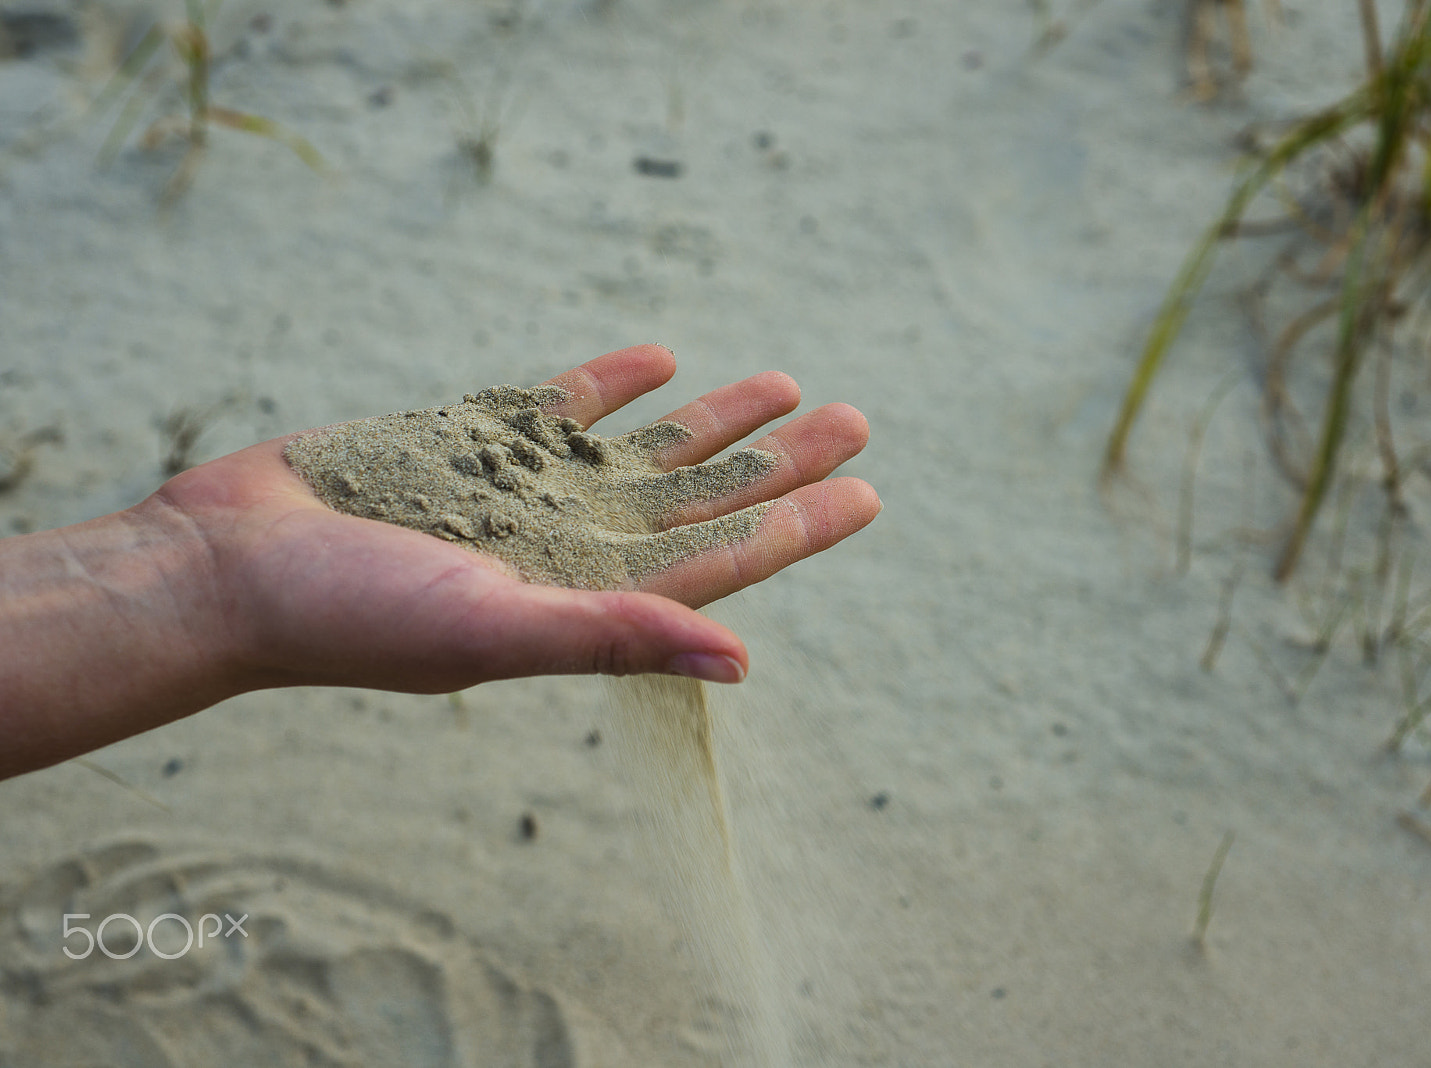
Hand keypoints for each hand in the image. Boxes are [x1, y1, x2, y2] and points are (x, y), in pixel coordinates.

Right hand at [156, 344, 877, 693]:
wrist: (229, 563)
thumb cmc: (353, 615)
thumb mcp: (496, 630)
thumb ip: (617, 637)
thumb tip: (745, 660)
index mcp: (587, 596)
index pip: (719, 559)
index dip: (797, 528)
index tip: (866, 493)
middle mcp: (570, 545)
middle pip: (703, 496)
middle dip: (780, 461)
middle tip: (857, 422)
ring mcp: (525, 491)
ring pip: (648, 448)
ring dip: (717, 418)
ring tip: (787, 383)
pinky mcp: (472, 441)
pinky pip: (563, 408)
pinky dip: (615, 382)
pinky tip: (664, 358)